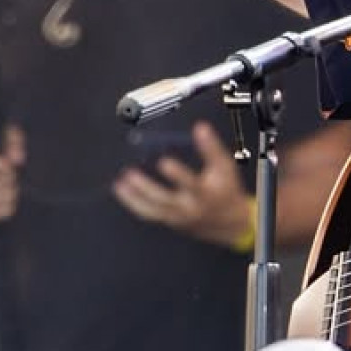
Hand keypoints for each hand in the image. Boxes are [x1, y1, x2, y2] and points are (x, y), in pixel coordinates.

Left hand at [113, 124, 254, 248]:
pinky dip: (133, 203)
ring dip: (134, 197)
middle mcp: (190, 207)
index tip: (165, 162)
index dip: (178, 174)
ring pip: (153, 209)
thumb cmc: (226, 191)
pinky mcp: (170, 219)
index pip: (192, 185)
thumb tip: (200, 128)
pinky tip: (122, 191)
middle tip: (130, 174)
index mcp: (205, 194)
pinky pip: (149, 214)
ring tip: (121, 182)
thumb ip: (212, 148)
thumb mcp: (225, 168)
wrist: (230, 222)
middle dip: (146, 187)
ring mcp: (178, 216)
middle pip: (165, 199)